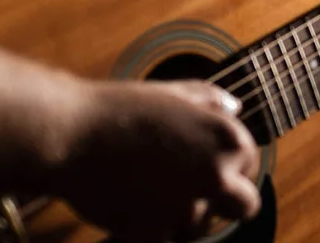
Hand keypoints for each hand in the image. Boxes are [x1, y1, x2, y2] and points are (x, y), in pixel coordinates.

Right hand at [51, 79, 261, 242]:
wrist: (69, 135)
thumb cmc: (119, 109)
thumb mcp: (173, 93)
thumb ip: (210, 101)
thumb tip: (235, 108)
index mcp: (229, 140)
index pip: (250, 165)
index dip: (227, 165)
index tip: (201, 162)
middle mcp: (217, 177)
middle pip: (244, 207)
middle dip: (223, 201)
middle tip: (191, 188)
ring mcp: (187, 211)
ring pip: (200, 227)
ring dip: (183, 216)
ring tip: (150, 189)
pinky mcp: (155, 235)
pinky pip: (165, 240)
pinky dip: (151, 228)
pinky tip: (132, 202)